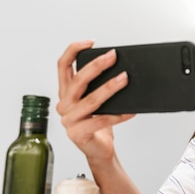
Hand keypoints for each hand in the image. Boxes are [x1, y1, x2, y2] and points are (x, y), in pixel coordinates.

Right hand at [56, 40, 134, 162]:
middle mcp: (64, 105)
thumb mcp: (97, 102)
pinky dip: (119, 115)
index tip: (90, 42)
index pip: (63, 66)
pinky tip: (131, 110)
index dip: (74, 51)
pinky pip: (102, 121)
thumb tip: (121, 69)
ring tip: (125, 78)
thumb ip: (99, 87)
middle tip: (113, 56)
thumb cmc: (99, 125)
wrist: (100, 151)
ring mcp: (69, 121)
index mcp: (66, 93)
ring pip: (91, 100)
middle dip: (97, 65)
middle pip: (78, 80)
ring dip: (110, 88)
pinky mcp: (79, 134)